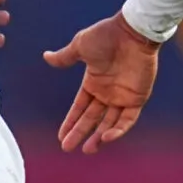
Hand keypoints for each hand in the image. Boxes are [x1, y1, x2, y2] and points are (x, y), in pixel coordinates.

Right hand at [43, 13, 159, 153]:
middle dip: (79, 133)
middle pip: (91, 118)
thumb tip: (46, 57)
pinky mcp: (137, 98)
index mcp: (93, 82)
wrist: (130, 32)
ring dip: (98, 137)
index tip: (61, 136)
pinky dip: (118, 130)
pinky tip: (106, 138)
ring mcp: (122, 96)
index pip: (80, 107)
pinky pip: (128, 119)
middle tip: (67, 148)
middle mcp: (107, 92)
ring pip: (109, 123)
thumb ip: (65, 57)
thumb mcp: (79, 46)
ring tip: (87, 149)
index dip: (70, 121)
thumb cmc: (105, 36)